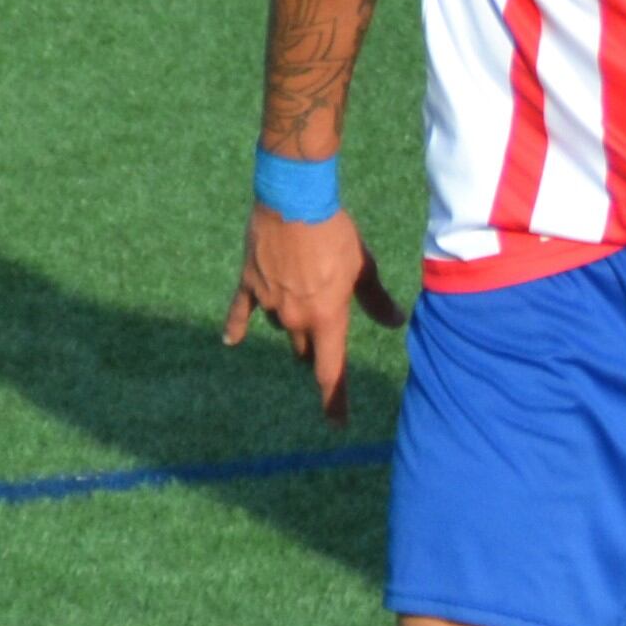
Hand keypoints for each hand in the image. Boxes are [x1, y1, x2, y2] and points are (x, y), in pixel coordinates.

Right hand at [222, 205, 404, 423]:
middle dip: (316, 347)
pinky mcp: (249, 285)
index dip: (335, 400)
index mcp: (327, 319)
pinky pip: (240, 313)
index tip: (337, 424)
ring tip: (304, 289)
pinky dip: (236, 326)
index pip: (332, 371)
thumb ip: (375, 300)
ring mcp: (268, 304)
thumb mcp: (363, 267)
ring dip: (292, 321)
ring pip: (281, 326)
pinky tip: (230, 341)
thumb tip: (395, 323)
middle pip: (305, 349)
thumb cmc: (335, 233)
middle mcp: (296, 319)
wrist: (294, 201)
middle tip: (325, 328)